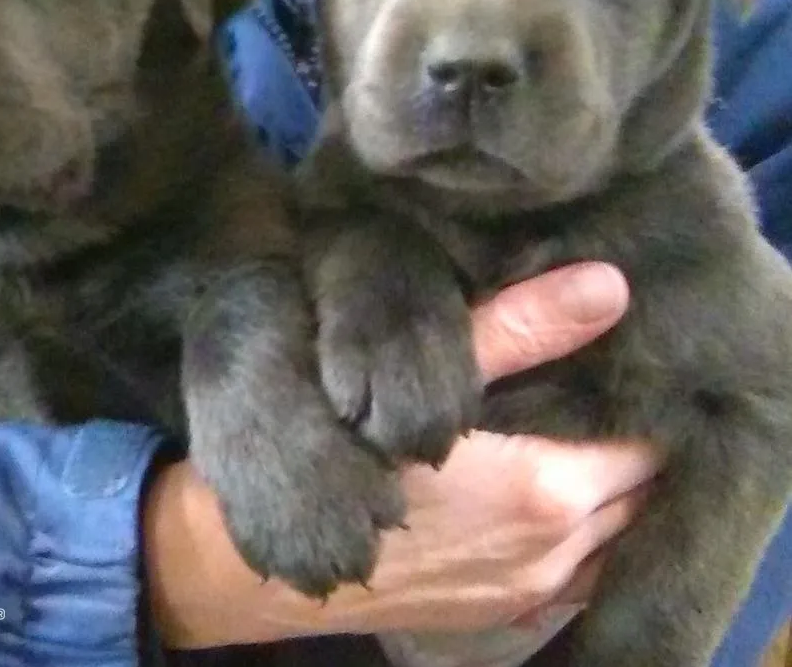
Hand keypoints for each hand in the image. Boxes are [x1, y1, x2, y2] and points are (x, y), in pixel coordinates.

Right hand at [144, 262, 660, 651]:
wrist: (250, 559)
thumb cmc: (337, 446)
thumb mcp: (423, 371)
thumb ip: (521, 329)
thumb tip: (611, 284)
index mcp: (550, 492)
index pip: (648, 444)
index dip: (640, 396)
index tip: (621, 358)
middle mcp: (553, 557)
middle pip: (636, 495)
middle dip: (627, 441)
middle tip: (601, 383)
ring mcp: (524, 595)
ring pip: (608, 538)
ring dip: (602, 489)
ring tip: (574, 427)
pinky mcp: (495, 615)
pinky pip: (571, 572)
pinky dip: (575, 530)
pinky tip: (539, 484)